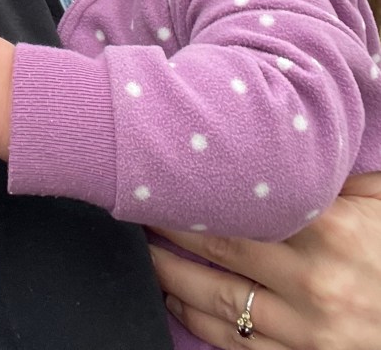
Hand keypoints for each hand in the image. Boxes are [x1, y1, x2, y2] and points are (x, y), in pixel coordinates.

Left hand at [149, 171, 380, 349]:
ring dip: (172, 276)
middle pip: (218, 247)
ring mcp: (310, 333)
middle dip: (170, 227)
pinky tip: (176, 302)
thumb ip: (334, 178)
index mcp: (331, 230)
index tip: (160, 174)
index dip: (193, 190)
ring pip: (218, 302)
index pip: (241, 203)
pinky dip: (199, 323)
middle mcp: (314, 282)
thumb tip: (285, 140)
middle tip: (135, 205)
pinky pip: (239, 347)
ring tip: (144, 254)